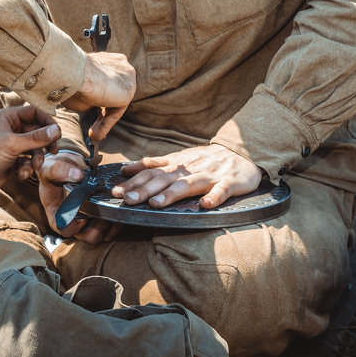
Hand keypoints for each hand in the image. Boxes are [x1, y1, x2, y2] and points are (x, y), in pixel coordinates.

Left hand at [0, 105, 59, 204]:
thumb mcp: (12, 144)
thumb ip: (36, 138)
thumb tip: (57, 130)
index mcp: (8, 118)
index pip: (34, 112)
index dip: (47, 121)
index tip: (57, 133)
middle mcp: (10, 130)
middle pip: (37, 132)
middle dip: (44, 143)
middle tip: (52, 151)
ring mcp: (10, 146)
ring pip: (33, 149)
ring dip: (36, 159)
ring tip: (33, 167)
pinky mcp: (11, 161)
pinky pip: (27, 162)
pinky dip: (27, 168)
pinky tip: (21, 174)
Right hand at [37, 151, 121, 244]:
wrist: (68, 166)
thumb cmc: (54, 171)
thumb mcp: (50, 168)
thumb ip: (59, 170)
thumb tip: (77, 176)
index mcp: (58, 216)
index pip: (66, 229)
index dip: (77, 223)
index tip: (84, 208)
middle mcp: (74, 223)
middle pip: (88, 237)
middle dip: (100, 226)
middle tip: (105, 208)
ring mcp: (88, 223)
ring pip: (103, 235)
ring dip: (111, 224)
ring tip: (114, 206)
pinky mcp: (100, 219)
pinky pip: (113, 229)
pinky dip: (118, 221)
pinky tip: (119, 206)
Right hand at [64, 52, 134, 141]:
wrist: (72, 71)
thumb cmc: (70, 76)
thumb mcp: (80, 84)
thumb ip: (90, 91)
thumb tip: (89, 105)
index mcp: (111, 59)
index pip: (109, 82)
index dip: (101, 99)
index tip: (92, 110)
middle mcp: (123, 65)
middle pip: (115, 94)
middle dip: (104, 111)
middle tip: (94, 128)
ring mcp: (128, 77)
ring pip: (116, 104)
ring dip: (104, 121)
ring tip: (93, 136)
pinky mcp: (128, 91)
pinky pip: (116, 112)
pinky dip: (106, 124)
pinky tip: (95, 134)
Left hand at [112, 144, 261, 208]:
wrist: (240, 152)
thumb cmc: (205, 159)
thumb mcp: (177, 159)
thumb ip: (152, 165)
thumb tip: (126, 169)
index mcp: (176, 165)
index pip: (150, 172)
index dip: (133, 182)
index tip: (115, 192)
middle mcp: (189, 170)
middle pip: (164, 179)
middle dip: (145, 190)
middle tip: (128, 200)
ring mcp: (209, 176)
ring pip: (188, 185)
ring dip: (171, 194)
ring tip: (156, 204)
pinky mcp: (229, 183)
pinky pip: (221, 191)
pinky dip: (213, 197)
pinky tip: (205, 205)